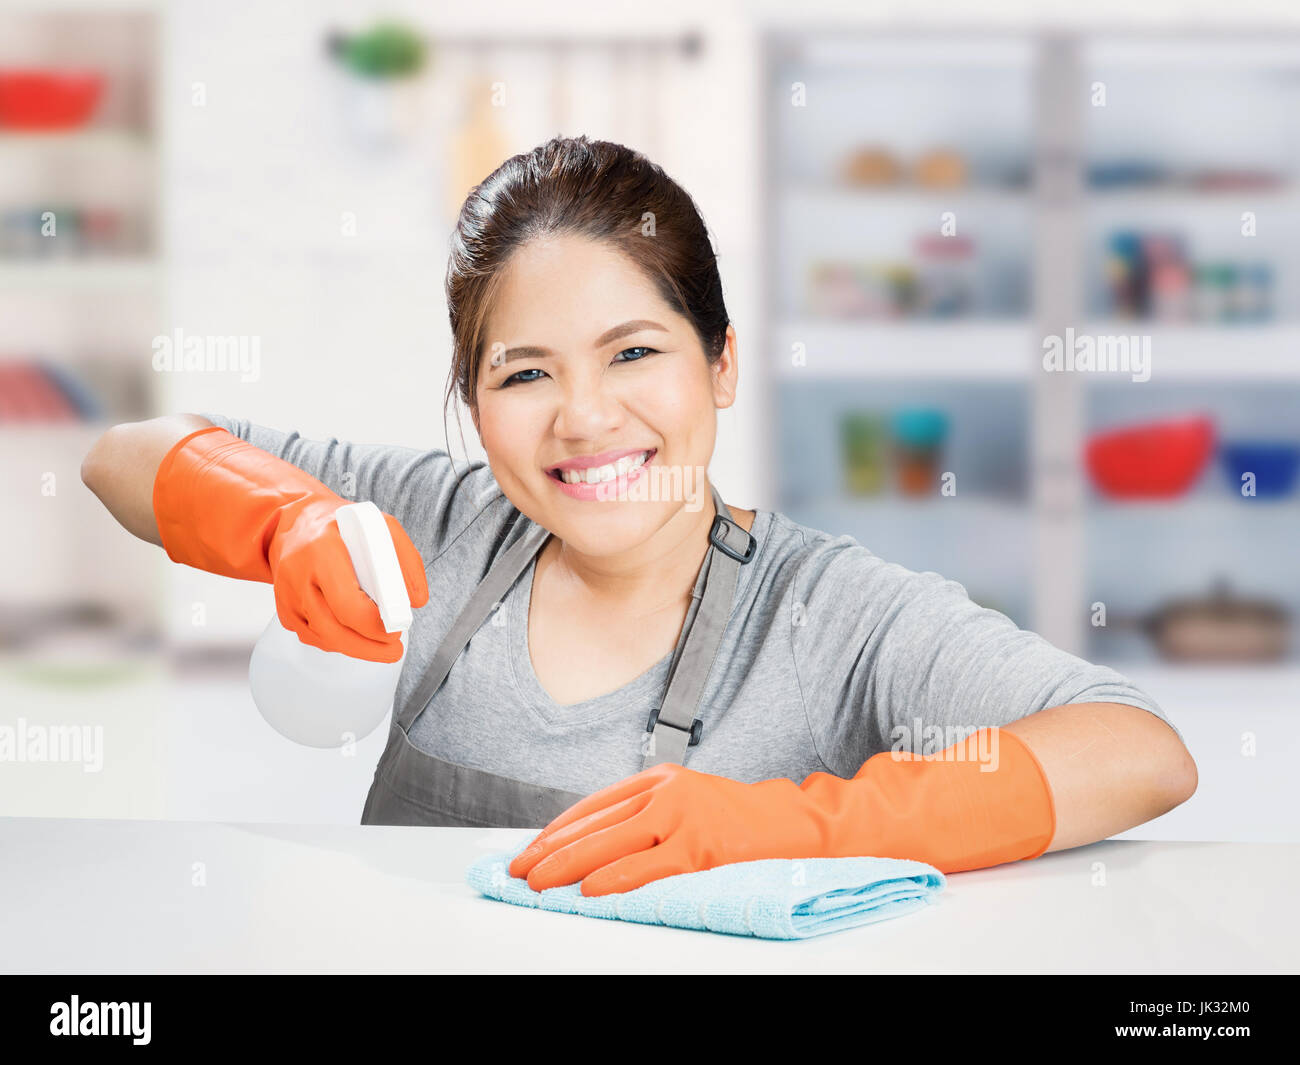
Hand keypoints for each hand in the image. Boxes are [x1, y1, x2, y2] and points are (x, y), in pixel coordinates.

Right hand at [269, 499, 428, 662]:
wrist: (293, 522)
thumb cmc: (340, 525)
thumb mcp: (379, 526)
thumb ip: (404, 559)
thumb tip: (416, 599)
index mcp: (322, 550)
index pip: (347, 603)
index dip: (374, 626)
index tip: (396, 629)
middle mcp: (298, 574)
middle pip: (333, 629)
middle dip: (369, 647)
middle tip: (394, 648)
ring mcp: (287, 595)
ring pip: (322, 638)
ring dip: (356, 648)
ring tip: (381, 645)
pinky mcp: (284, 610)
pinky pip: (313, 636)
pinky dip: (337, 641)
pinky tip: (354, 634)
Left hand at [506, 763, 839, 895]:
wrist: (796, 822)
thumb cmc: (739, 820)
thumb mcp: (688, 801)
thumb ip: (647, 815)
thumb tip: (592, 847)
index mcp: (660, 779)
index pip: (594, 805)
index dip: (557, 830)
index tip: (529, 850)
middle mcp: (667, 792)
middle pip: (596, 824)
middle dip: (551, 850)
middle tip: (520, 871)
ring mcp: (684, 818)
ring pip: (613, 844)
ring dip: (569, 866)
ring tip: (540, 885)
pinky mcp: (702, 848)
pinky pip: (648, 867)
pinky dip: (615, 880)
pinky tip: (589, 890)